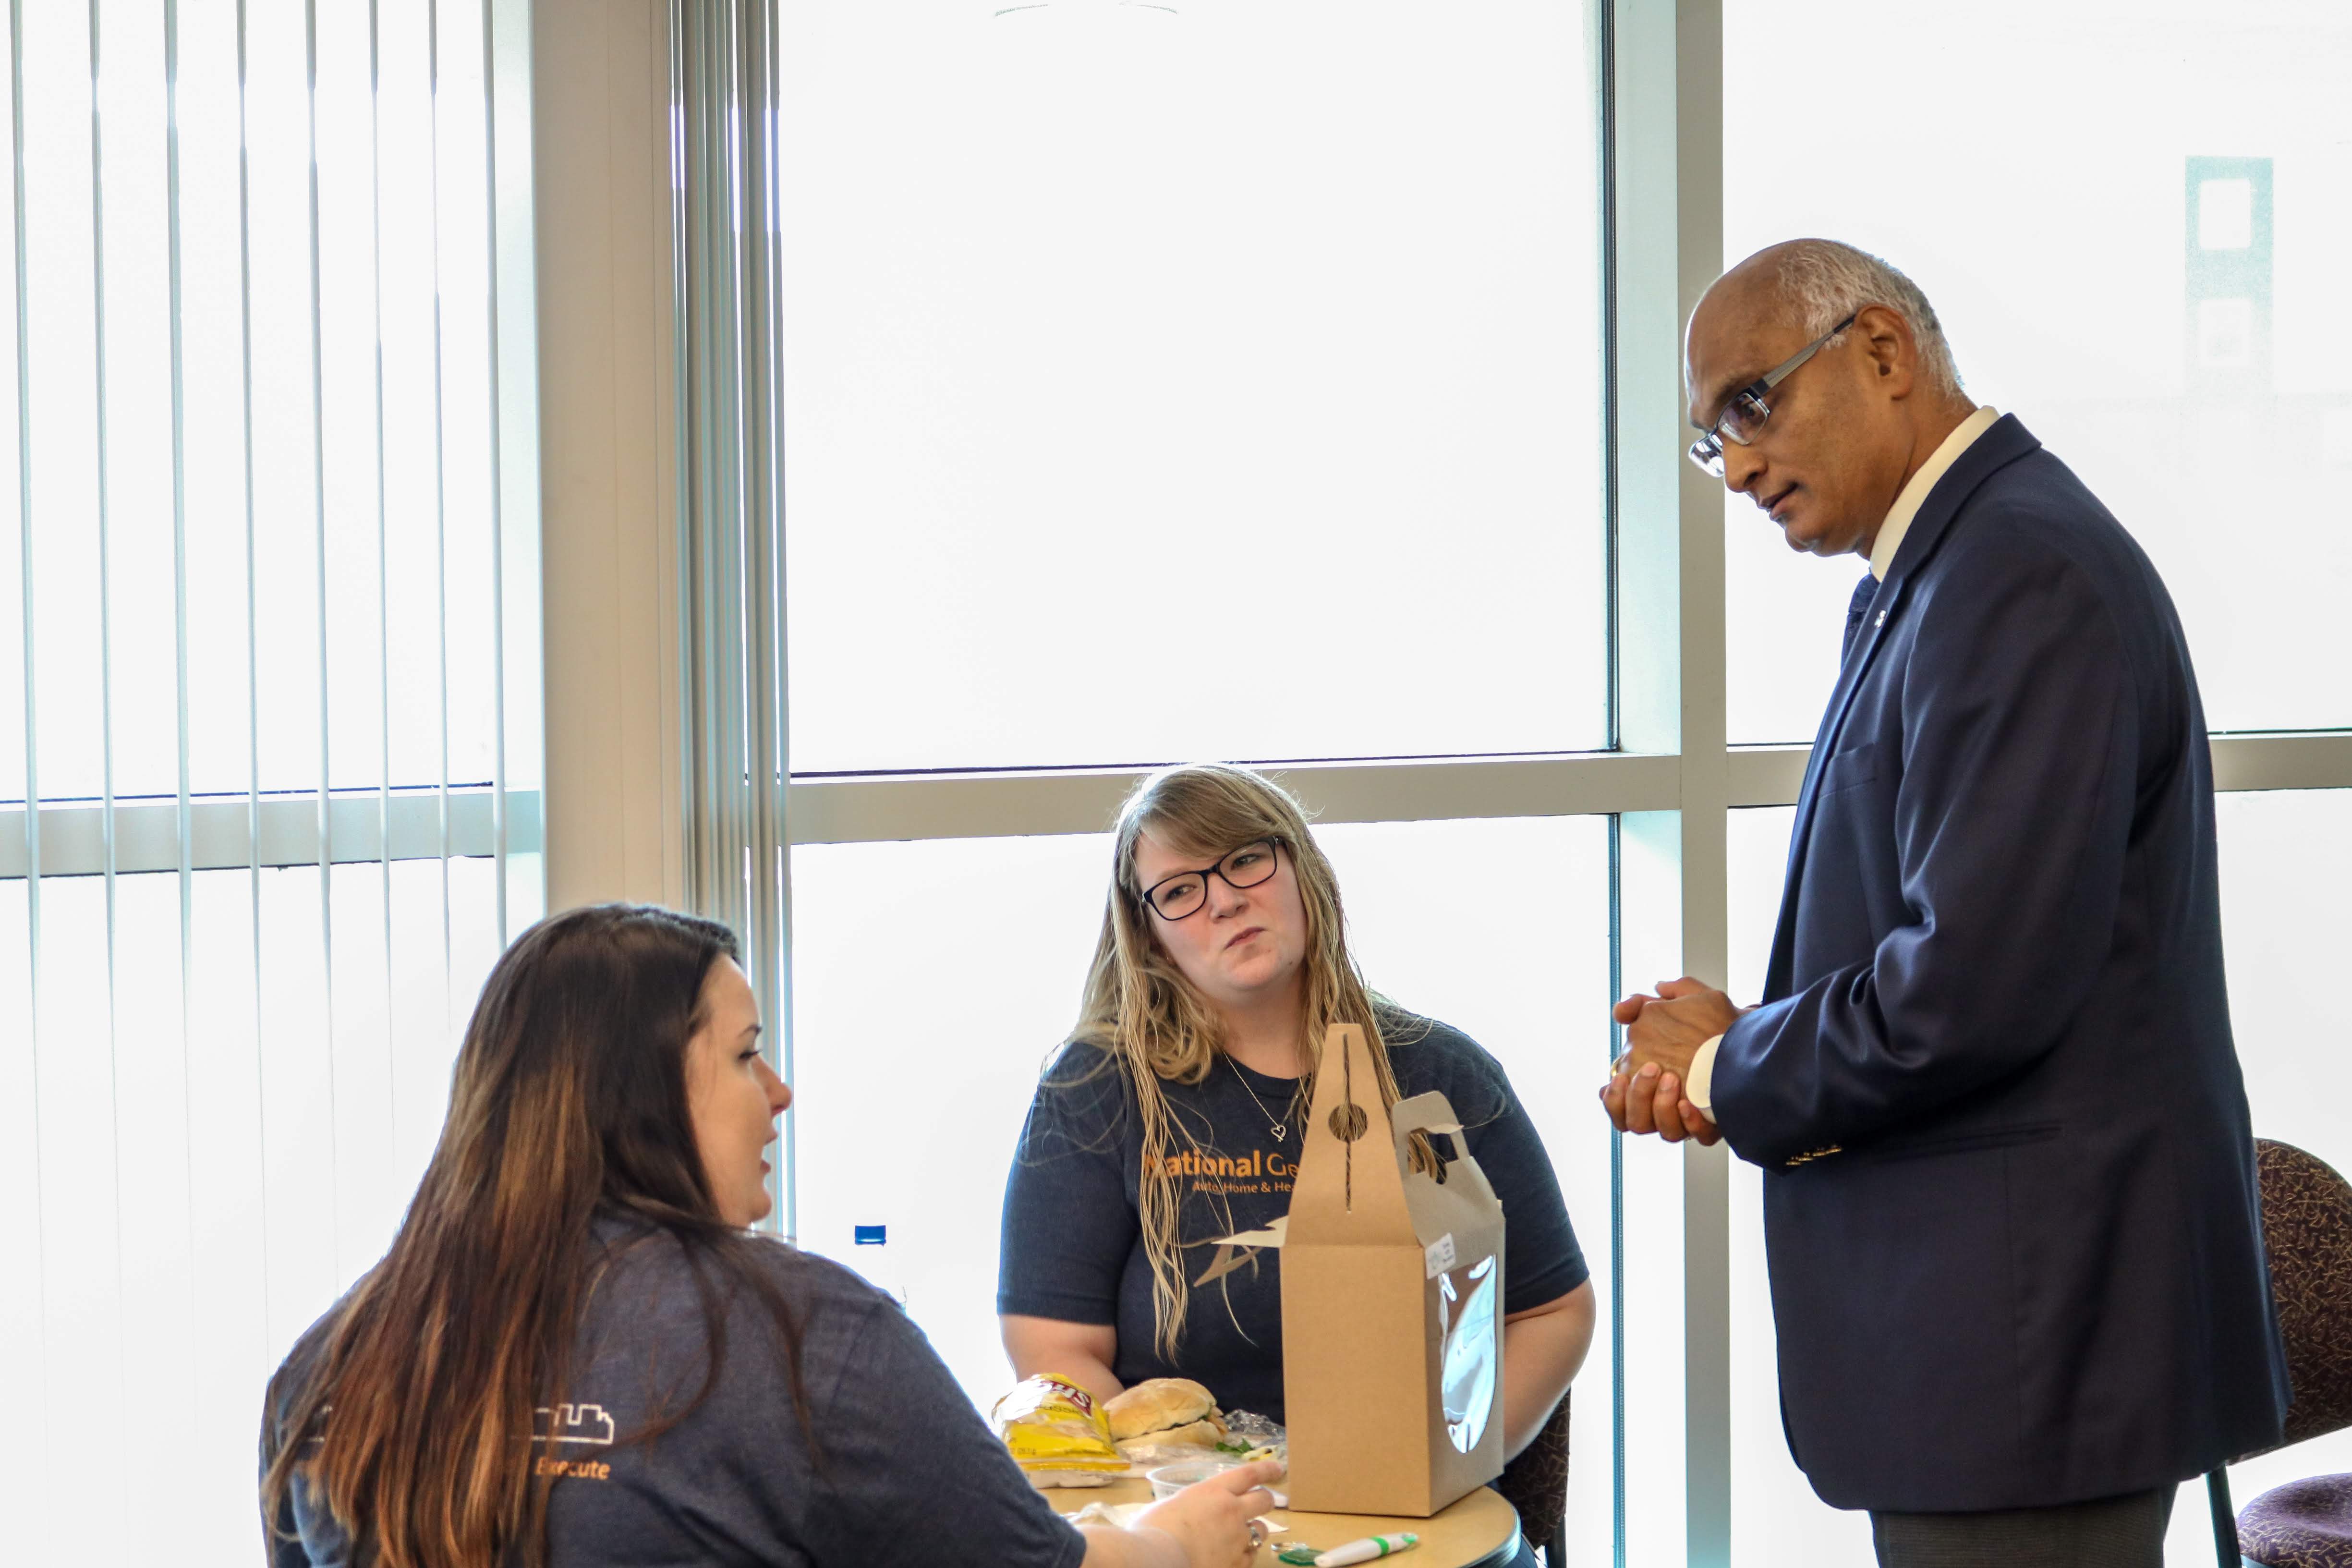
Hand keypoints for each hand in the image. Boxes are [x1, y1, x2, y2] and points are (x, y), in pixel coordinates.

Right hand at [1129, 1458, 1281, 1567]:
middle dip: (1266, 1500)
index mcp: (1213, 1491)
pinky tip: (1235, 1555)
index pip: (1248, 1474)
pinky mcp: (1236, 1563)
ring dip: (1254, 1530)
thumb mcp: (1169, 1506)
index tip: (1278, 1469)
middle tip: (1263, 1502)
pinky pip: (1251, 1557)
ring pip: (1261, 1531)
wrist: (1158, 1559)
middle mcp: (1231, 1511)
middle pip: (1263, 1500)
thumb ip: (1185, 1505)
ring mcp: (1237, 1539)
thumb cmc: (1153, 1529)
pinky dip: (1245, 1554)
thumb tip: (1180, 1513)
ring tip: (1244, 1534)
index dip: (1266, 1470)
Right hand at [1601, 977, 1738, 1145]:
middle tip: (1654, 1069)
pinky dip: (1691, 1122)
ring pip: (1663, 1133)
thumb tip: (1619, 1011)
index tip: (1618, 1079)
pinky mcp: (1715, 1124)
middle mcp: (1666, 1105)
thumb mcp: (1678, 1002)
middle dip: (1637, 1098)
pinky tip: (1689, 1103)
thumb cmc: (1713, 1021)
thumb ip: (1642, 1002)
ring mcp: (1690, 1117)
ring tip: (1673, 1080)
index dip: (1613, 1100)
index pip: (1619, 1106)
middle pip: (1635, 1123)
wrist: (1754, 1035)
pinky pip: (1699, 1138)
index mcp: (1649, 1084)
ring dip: (1661, 1108)